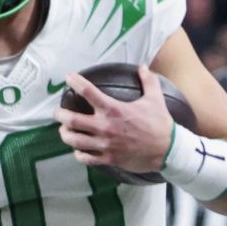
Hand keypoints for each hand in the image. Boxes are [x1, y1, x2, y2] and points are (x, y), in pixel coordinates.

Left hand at [56, 67, 173, 175]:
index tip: (68, 78)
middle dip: (61, 115)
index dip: (75, 82)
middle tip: (59, 112)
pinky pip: (85, 158)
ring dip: (66, 135)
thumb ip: (147, 81)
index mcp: (114, 109)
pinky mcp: (108, 159)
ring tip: (64, 130)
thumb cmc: (160, 124)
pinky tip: (78, 149)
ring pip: (74, 141)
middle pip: (72, 120)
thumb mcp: (155, 99)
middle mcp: (105, 127)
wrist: (167, 150)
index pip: (88, 92)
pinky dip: (78, 153)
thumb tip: (143, 67)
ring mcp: (105, 144)